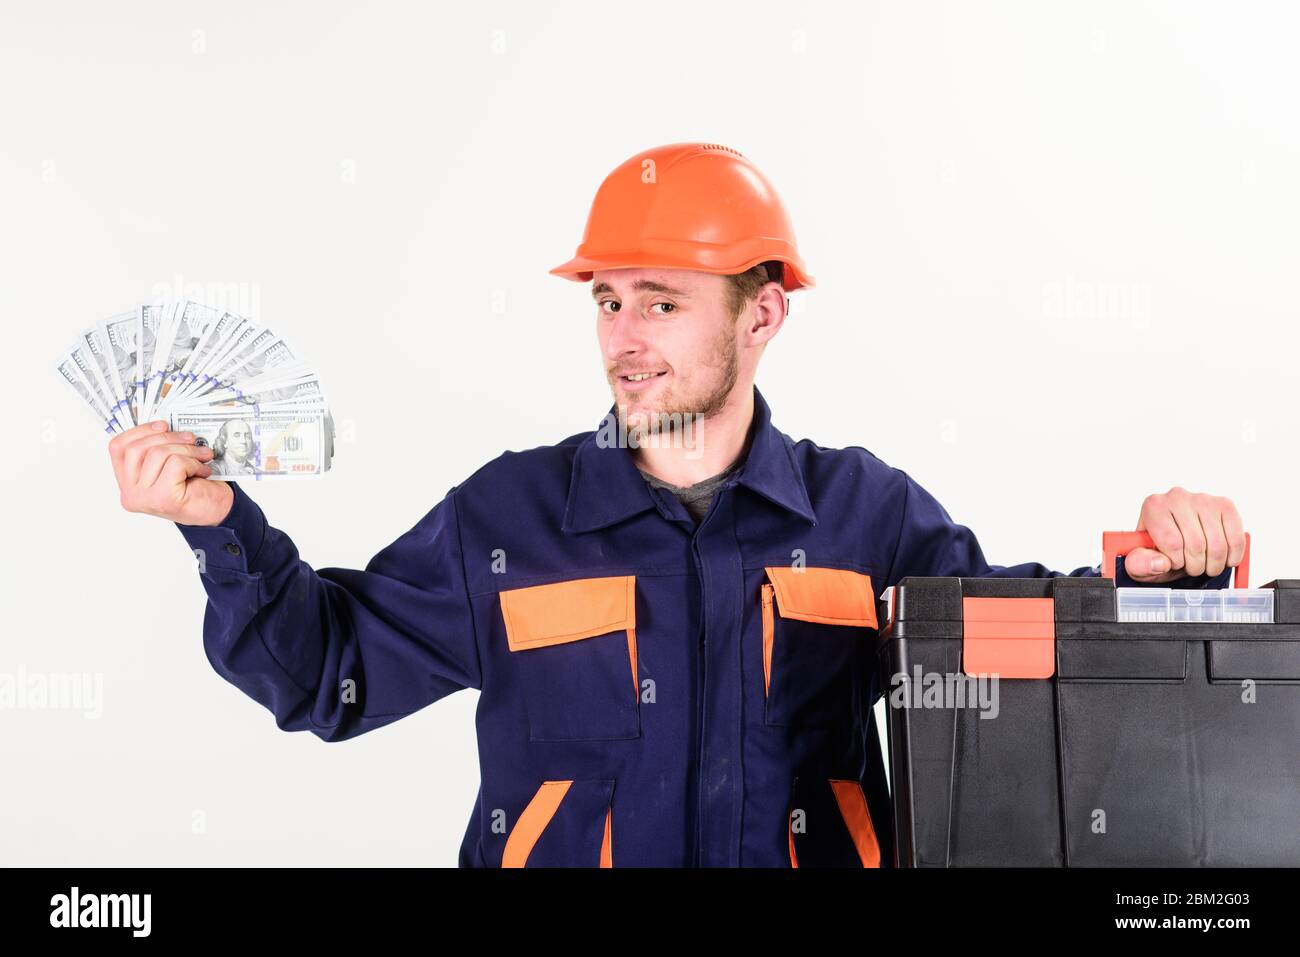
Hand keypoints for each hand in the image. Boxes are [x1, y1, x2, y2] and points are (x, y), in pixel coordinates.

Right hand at [110, 420, 234, 526]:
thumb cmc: (195, 486)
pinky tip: (203, 471)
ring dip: (186, 450)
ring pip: (157, 453)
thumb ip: (156, 449)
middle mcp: (129, 494)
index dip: (140, 430)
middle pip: (137, 448)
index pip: (118, 448)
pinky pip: (175, 463)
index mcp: (127, 483)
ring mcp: (143, 499)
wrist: (218, 510)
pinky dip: (194, 462)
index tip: (163, 425)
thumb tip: (160, 425)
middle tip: (191, 439)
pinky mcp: (161, 499)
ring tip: (202, 456)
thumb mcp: (169, 465)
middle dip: (168, 438)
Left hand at [1123, 486, 1244, 582]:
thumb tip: (1161, 563)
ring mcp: (1203, 499)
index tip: (1173, 563)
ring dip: (1214, 565)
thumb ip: (1141, 564)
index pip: (1172, 542)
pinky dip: (1232, 556)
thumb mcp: (1140, 562)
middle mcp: (1177, 497)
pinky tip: (1224, 560)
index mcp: (1153, 507)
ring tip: (1205, 565)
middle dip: (1196, 566)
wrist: (1174, 541)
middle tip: (1192, 568)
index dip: (1176, 562)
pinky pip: (1236, 538)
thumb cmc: (1156, 551)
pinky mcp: (1225, 505)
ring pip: (1217, 544)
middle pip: (1196, 544)